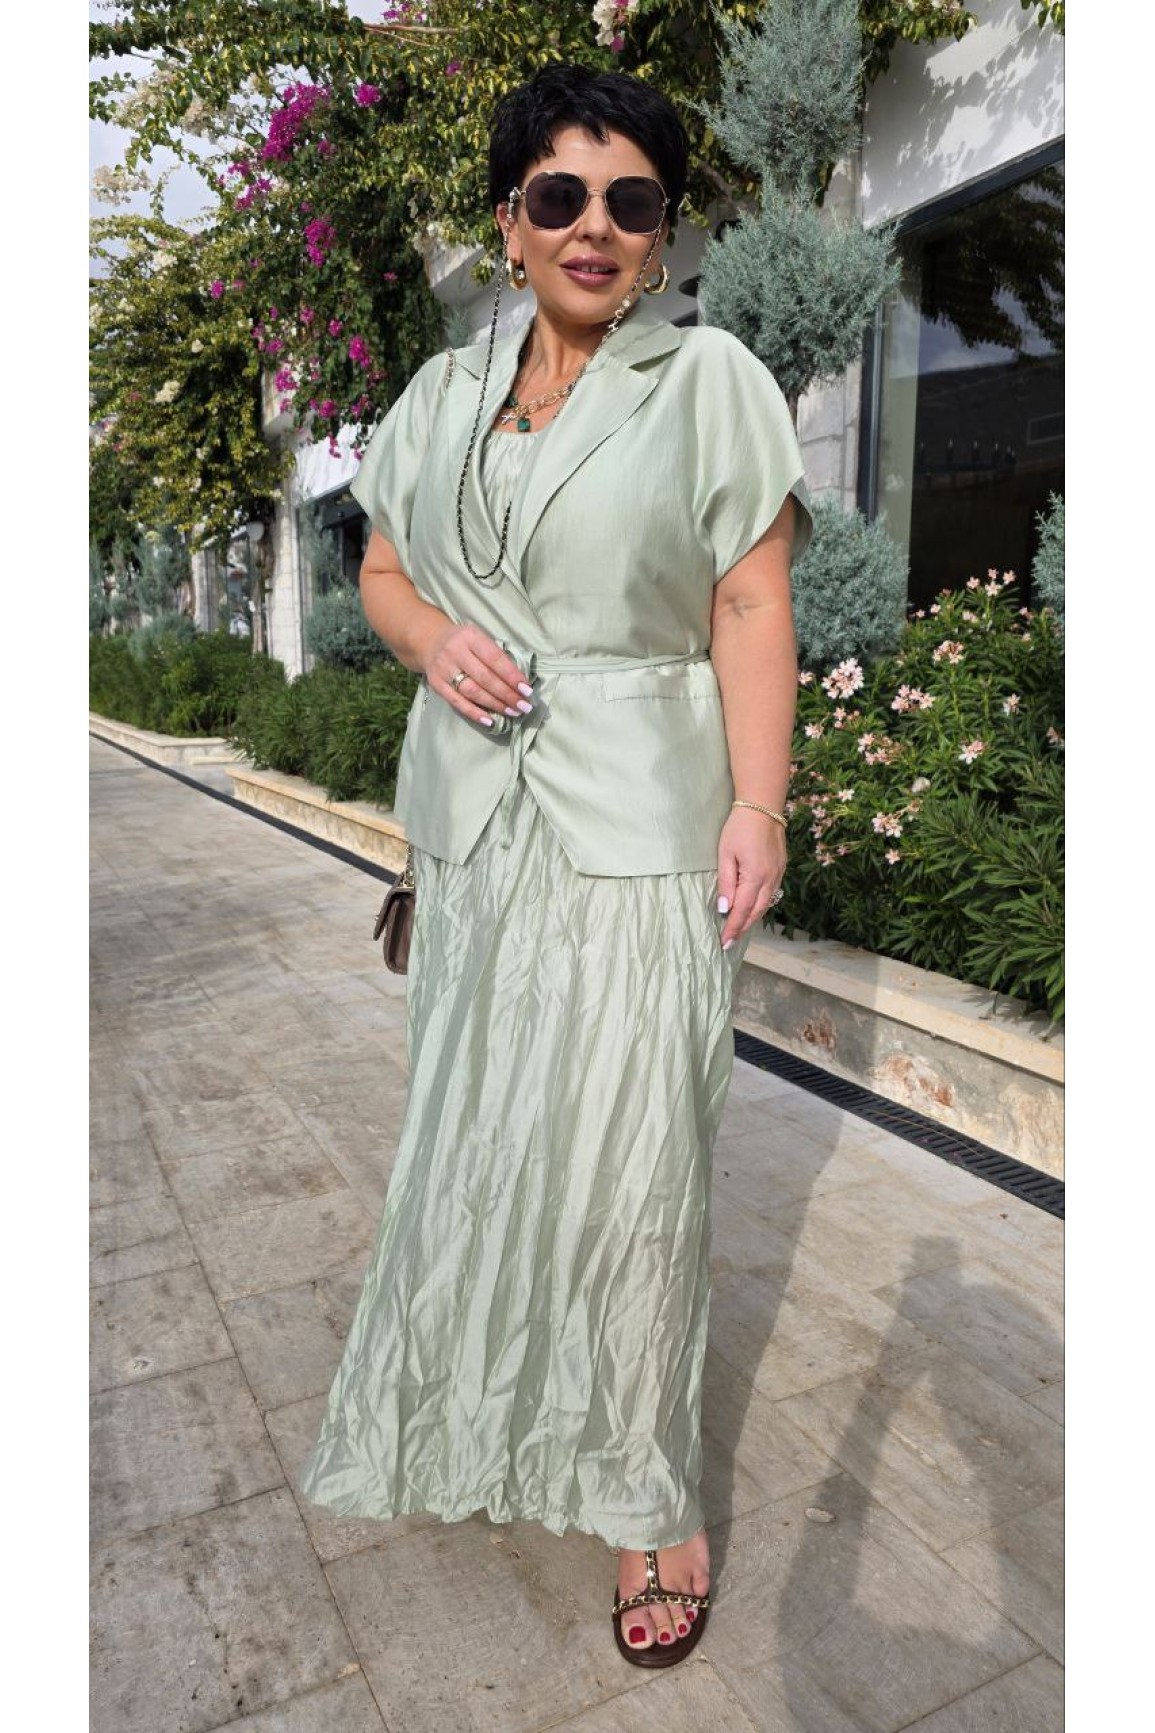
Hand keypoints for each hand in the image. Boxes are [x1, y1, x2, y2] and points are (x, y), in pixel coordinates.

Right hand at [424, 620, 534, 725]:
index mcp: (470, 637)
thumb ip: (496, 656)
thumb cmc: (464, 642)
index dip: (512, 676)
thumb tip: (519, 683)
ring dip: (495, 704)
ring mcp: (444, 669)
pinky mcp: (436, 684)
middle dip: (507, 694)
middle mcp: (455, 652)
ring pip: (472, 691)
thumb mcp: (479, 638)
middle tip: (524, 706)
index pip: (495, 659)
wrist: (431, 642)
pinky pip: (457, 702)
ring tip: (512, 712)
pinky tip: (490, 720)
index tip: (527, 691)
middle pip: (485, 678)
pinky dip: (475, 713)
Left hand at [717, 807, 786, 949]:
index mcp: (755, 876)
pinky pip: (771, 893)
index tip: (724, 942)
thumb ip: (726, 882)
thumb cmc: (740, 827)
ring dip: (752, 918)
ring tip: (739, 929)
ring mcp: (778, 873)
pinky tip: (752, 908)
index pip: (742, 910)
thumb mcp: (725, 854)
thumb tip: (724, 908)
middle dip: (743, 928)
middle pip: (756, 911)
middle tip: (730, 942)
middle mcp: (771, 878)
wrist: (763, 806)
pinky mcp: (781, 867)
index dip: (733, 928)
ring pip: (766, 904)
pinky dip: (761, 905)